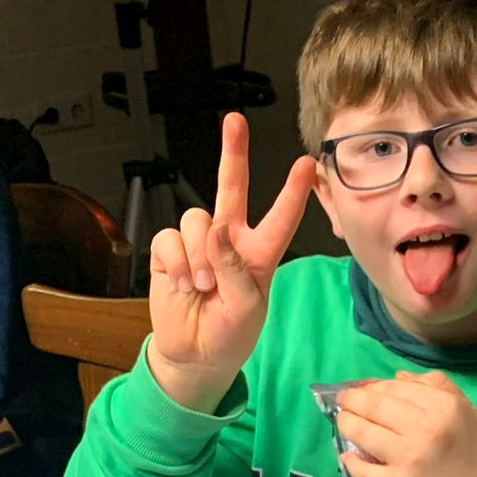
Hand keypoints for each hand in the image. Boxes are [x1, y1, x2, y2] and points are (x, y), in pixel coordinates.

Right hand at [147, 111, 313, 407]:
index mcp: (259, 254)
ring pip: (197, 221)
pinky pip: (171, 239)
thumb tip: (216, 231)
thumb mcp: (247, 307)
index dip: (292, 192)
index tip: (307, 164)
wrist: (195, 355)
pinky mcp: (170, 252)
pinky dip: (178, 263)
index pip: (279, 218)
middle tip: (235, 121)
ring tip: (204, 287)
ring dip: (200, 256)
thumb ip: (235, 268)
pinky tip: (185, 285)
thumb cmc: (231, 334)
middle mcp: (229, 241)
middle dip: (232, 153)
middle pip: (231, 187)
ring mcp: (198, 244)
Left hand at [334, 371, 476, 476]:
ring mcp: (409, 458)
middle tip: (344, 401)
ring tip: (343, 421)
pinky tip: (348, 457)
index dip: (373, 386)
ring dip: (346, 424)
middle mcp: (424, 428)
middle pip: (374, 405)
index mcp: (442, 406)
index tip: (362, 390)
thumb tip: (396, 378)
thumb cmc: (475, 451)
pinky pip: (365, 470)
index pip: (395, 387)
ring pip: (363, 433)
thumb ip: (436, 386)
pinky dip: (351, 462)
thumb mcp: (465, 409)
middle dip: (352, 400)